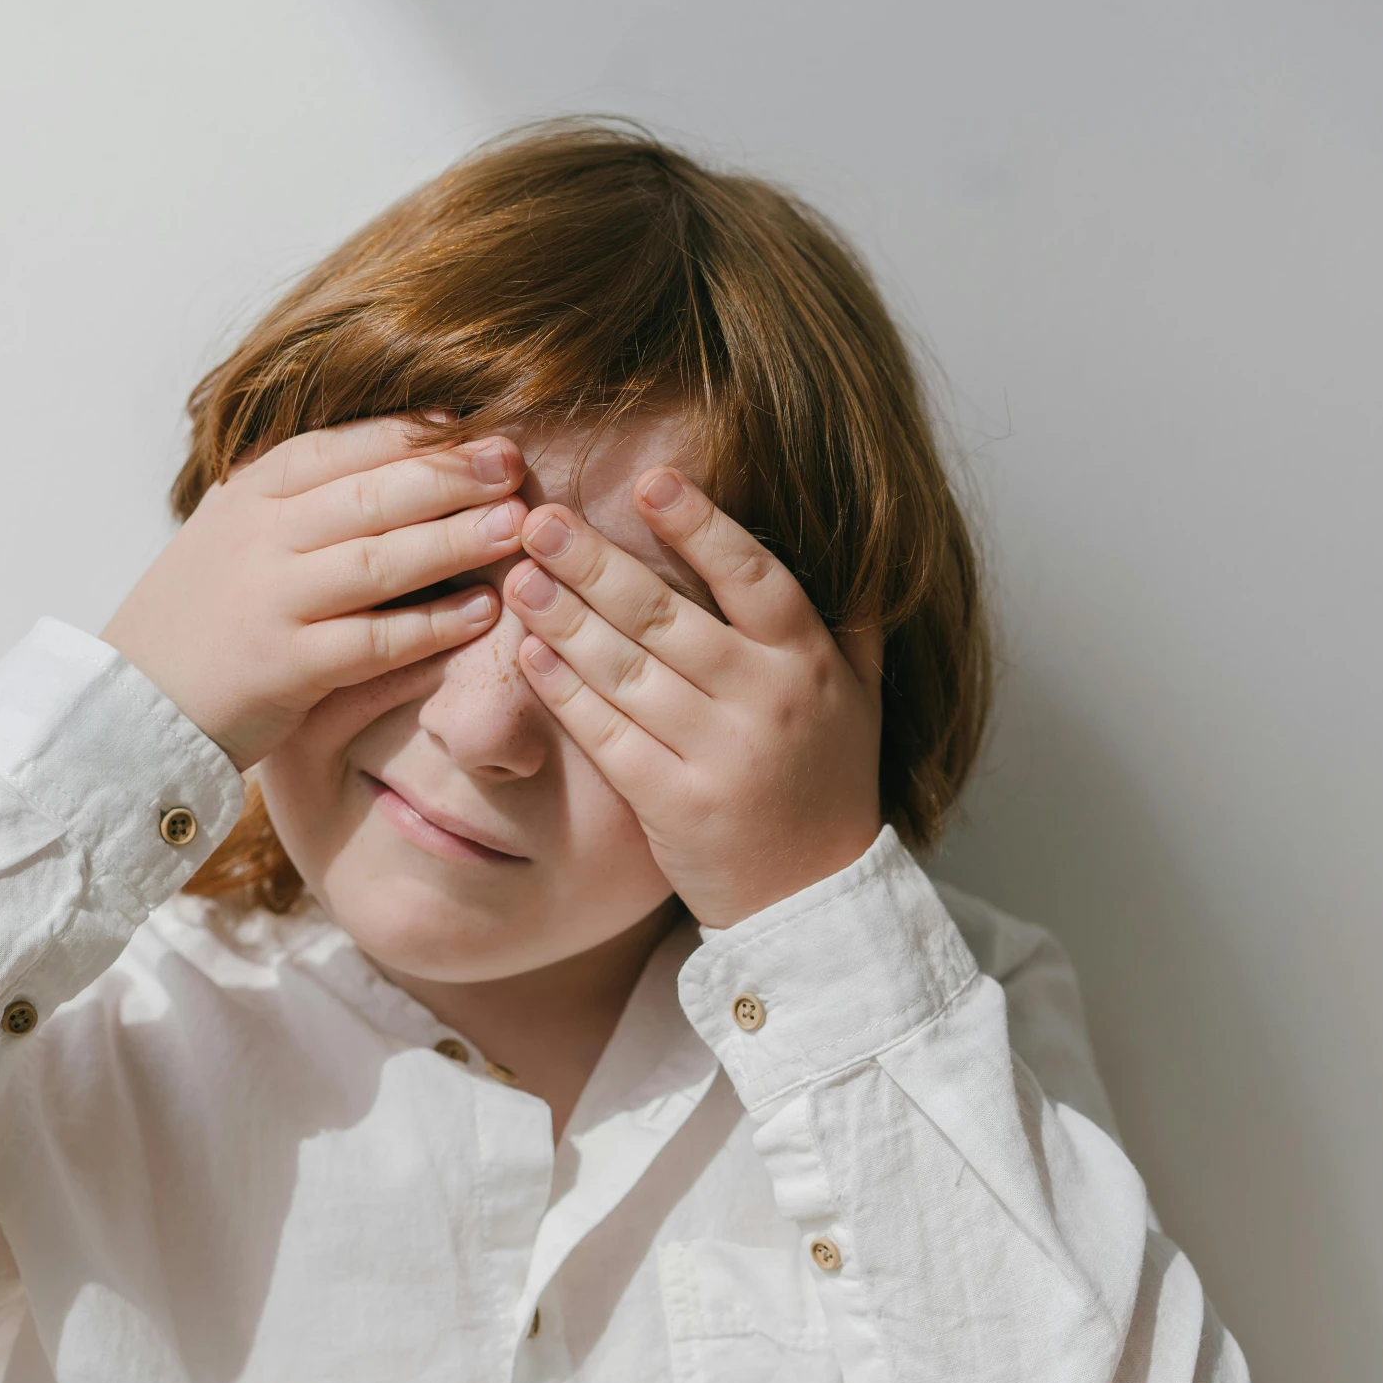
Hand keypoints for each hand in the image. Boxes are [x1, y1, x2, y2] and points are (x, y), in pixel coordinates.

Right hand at [103, 418, 527, 770]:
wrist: (129, 707)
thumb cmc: (198, 621)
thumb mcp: (231, 536)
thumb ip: (293, 500)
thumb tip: (389, 458)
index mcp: (247, 496)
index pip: (340, 447)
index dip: (412, 434)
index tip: (474, 425)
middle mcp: (258, 539)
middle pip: (371, 494)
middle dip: (450, 475)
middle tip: (512, 465)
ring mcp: (271, 602)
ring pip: (379, 560)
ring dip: (454, 540)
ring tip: (515, 526)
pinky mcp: (286, 668)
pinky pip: (374, 641)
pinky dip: (433, 626)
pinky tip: (482, 613)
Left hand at [503, 469, 883, 928]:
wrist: (814, 903)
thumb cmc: (828, 785)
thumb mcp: (861, 698)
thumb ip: (851, 622)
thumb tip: (857, 544)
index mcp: (808, 663)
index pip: (753, 577)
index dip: (702, 526)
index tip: (652, 480)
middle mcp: (766, 701)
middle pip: (668, 618)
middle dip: (598, 563)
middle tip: (542, 518)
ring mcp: (718, 756)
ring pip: (629, 672)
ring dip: (566, 619)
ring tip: (521, 575)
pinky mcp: (673, 806)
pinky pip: (608, 737)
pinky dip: (566, 693)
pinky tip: (530, 654)